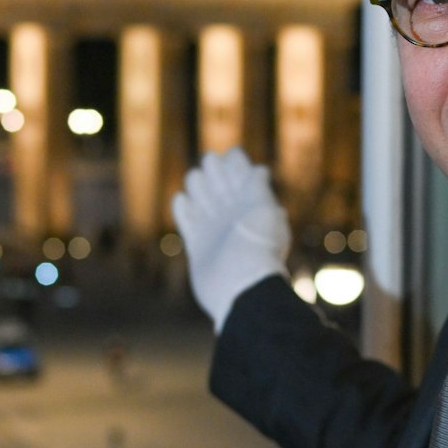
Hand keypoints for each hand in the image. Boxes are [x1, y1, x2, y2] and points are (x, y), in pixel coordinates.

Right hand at [170, 149, 290, 330]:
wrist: (243, 288)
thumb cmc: (258, 248)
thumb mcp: (264, 210)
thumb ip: (257, 188)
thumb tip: (259, 170)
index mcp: (251, 204)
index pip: (240, 172)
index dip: (233, 161)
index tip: (230, 159)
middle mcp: (233, 215)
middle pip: (217, 181)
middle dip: (213, 170)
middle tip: (211, 168)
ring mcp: (215, 230)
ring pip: (200, 197)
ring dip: (196, 185)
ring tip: (197, 184)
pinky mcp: (198, 246)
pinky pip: (187, 221)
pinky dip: (182, 208)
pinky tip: (182, 200)